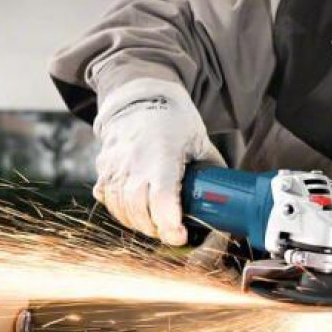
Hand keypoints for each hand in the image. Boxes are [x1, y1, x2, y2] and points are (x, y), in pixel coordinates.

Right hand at [92, 78, 224, 244]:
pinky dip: (122, 211)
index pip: (162, 200)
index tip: (181, 234)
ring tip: (156, 224)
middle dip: (157, 229)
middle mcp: (134, 162)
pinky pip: (108, 199)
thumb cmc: (174, 119)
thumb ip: (211, 168)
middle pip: (139, 211)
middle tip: (172, 231)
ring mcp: (115, 166)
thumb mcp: (199, 140)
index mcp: (162, 155)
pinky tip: (137, 211)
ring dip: (139, 223)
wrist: (140, 97)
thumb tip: (228, 195)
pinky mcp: (103, 168)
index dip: (170, 224)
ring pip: (121, 209)